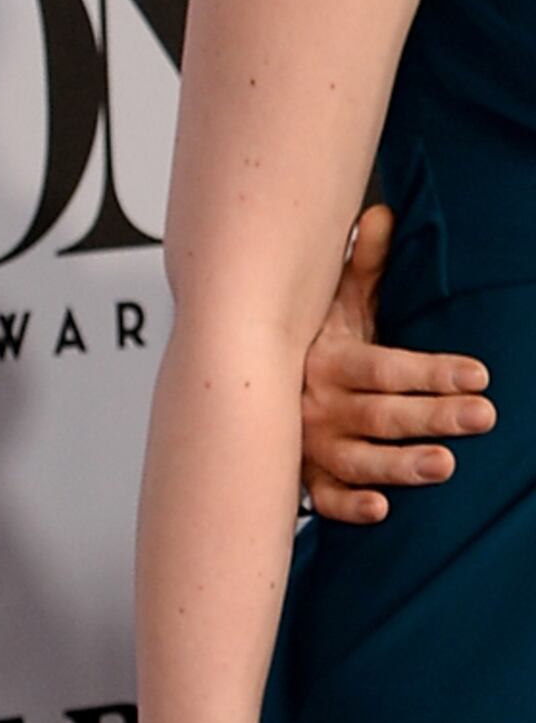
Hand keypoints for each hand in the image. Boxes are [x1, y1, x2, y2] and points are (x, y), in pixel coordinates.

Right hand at [301, 202, 490, 525]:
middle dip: (433, 416)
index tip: (478, 374)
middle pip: (381, 413)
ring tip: (443, 466)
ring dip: (399, 465)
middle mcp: (317, 404)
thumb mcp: (332, 302)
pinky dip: (348, 507)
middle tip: (482, 416)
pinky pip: (321, 500)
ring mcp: (309, 444)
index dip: (431, 371)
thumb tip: (381, 213)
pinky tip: (381, 509)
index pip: (386, 367)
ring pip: (356, 459)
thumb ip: (362, 264)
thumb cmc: (302, 343)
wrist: (240, 385)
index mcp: (328, 360)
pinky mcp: (303, 478)